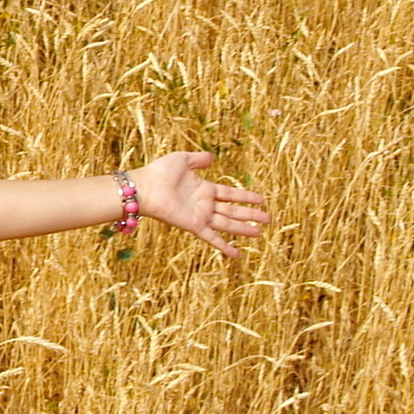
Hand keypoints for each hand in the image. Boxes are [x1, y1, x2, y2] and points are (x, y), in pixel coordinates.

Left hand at [132, 151, 269, 257]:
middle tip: (268, 219)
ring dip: (244, 229)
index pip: (230, 194)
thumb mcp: (182, 159)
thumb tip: (211, 158)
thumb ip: (198, 159)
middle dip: (251, 215)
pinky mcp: (194, 225)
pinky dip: (224, 247)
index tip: (261, 199)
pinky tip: (237, 255)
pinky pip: (212, 238)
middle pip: (233, 211)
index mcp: (204, 189)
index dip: (245, 196)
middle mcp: (204, 204)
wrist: (145, 187)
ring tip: (260, 233)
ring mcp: (200, 216)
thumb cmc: (160, 172)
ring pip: (228, 224)